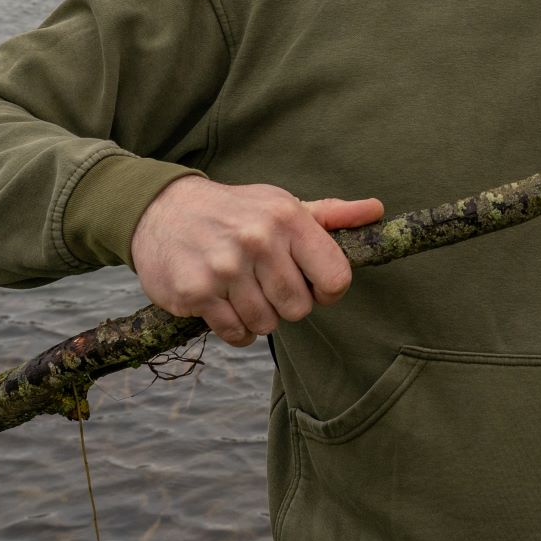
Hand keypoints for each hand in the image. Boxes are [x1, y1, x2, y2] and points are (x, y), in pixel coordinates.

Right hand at [128, 175, 383, 346]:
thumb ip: (331, 215)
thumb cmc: (236, 212)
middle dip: (287, 304)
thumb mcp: (283, 205)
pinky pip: (236, 334)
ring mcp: (225, 267)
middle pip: (300, 309)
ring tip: (242, 290)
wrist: (163, 211)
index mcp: (287, 217)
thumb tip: (377, 210)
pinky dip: (235, 329)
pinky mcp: (196, 292)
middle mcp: (258, 240)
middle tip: (267, 284)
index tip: (312, 285)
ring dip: (258, 317)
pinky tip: (225, 305)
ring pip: (267, 325)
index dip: (328, 291)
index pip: (336, 278)